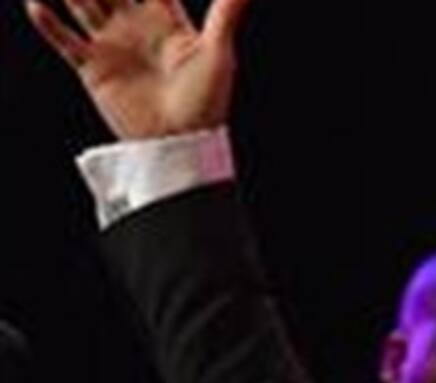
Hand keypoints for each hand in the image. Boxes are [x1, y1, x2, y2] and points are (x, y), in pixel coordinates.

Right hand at [26, 0, 251, 139]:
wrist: (180, 142)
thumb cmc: (206, 101)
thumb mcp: (218, 52)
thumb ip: (226, 14)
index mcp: (166, 21)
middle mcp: (135, 27)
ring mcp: (112, 46)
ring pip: (83, 4)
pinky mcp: (93, 68)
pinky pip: (64, 40)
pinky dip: (49, 23)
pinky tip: (36, 3)